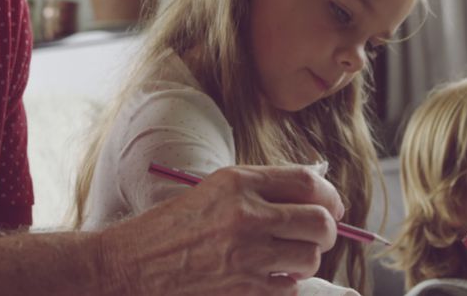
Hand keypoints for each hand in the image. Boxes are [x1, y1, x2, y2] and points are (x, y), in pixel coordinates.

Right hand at [97, 164, 343, 295]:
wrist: (133, 264)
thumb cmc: (172, 227)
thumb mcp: (215, 190)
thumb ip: (261, 189)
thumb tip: (314, 198)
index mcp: (239, 182)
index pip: (309, 182)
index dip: (330, 196)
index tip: (333, 205)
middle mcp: (247, 214)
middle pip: (320, 221)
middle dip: (328, 230)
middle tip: (320, 235)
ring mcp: (247, 254)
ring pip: (311, 257)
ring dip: (307, 259)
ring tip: (288, 257)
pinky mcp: (245, 288)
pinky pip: (290, 286)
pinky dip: (286, 283)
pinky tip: (266, 275)